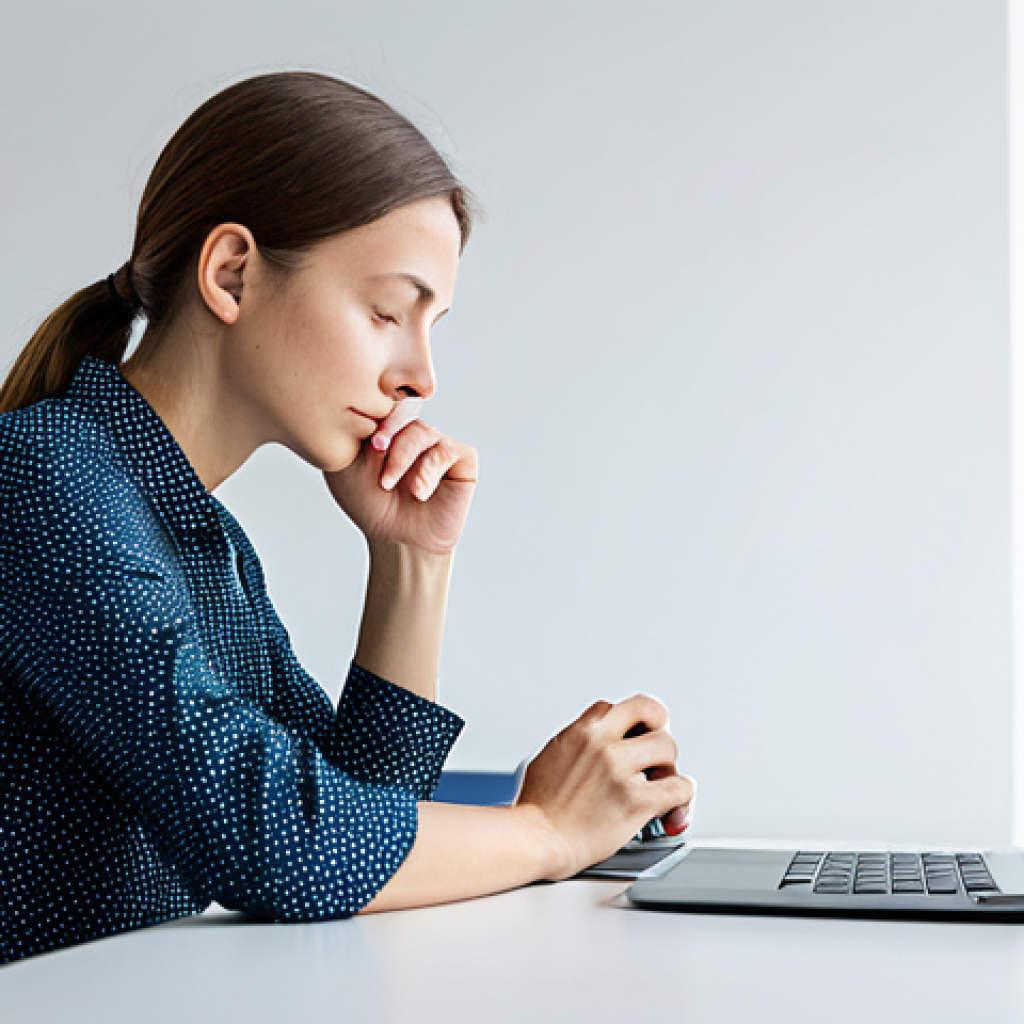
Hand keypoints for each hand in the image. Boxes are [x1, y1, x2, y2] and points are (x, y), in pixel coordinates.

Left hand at [324, 399, 477, 554]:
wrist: (396, 540)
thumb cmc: (371, 505)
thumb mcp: (349, 466)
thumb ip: (359, 435)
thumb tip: (379, 412)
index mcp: (387, 427)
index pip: (383, 401)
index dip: (372, 412)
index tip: (361, 438)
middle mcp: (414, 431)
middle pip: (403, 412)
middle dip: (387, 431)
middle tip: (376, 451)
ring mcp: (438, 444)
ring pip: (422, 432)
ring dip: (402, 459)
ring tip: (388, 484)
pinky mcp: (462, 459)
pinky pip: (446, 451)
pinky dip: (428, 471)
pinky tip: (419, 492)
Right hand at [515, 695, 695, 879]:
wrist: (537, 838)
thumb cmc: (538, 806)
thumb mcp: (551, 754)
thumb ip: (577, 742)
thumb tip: (591, 745)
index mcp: (583, 730)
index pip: (619, 707)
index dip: (631, 720)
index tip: (636, 731)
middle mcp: (604, 744)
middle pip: (651, 714)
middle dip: (656, 732)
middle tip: (656, 749)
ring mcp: (622, 771)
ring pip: (668, 748)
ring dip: (668, 764)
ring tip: (660, 778)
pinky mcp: (638, 801)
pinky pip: (679, 787)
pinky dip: (682, 794)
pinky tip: (675, 801)